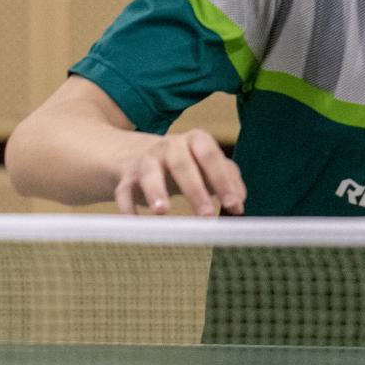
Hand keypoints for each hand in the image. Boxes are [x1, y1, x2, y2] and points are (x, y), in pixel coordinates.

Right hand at [114, 129, 244, 216]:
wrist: (139, 153)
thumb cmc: (187, 164)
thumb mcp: (208, 165)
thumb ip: (229, 178)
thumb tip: (240, 202)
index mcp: (195, 140)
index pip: (211, 157)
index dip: (223, 180)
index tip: (234, 206)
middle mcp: (169, 146)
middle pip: (182, 164)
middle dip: (195, 190)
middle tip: (207, 216)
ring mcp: (145, 160)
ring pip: (149, 174)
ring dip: (155, 191)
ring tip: (162, 212)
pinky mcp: (126, 178)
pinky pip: (124, 191)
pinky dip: (127, 207)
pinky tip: (134, 223)